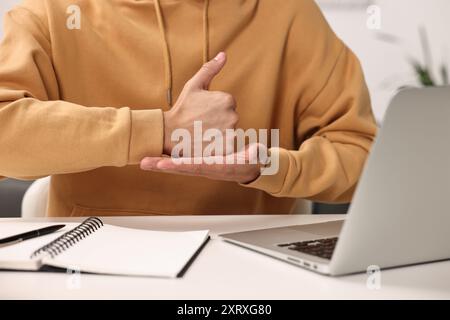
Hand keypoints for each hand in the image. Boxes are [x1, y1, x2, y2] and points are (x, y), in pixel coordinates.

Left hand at [141, 144, 262, 183]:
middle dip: (161, 166)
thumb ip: (256, 154)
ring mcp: (201, 165)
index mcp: (217, 166)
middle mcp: (206, 167)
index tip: (164, 164)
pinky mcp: (199, 162)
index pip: (195, 165)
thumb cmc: (253, 160)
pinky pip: (181, 162)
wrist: (250, 166)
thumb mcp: (256, 156)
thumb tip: (255, 151)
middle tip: (144, 163)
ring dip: (160, 163)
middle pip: (180, 168)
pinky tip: (156, 156)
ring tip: (144, 160)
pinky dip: (168, 160)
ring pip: (177, 165)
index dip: (179, 165)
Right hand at [163, 52, 238, 154]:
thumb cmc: (181, 109)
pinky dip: (218, 147)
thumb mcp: (193, 85)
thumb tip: (224, 54)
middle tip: (201, 124)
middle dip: (218, 122)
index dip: (214, 110)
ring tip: (202, 134)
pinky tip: (206, 143)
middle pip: (230, 119)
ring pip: (229, 133)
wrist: (169, 133)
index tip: (202, 113)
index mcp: (228, 99)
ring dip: (218, 134)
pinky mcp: (226, 149)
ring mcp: (230, 133)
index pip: (228, 106)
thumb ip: (210, 69)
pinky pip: (227, 147)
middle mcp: (233, 115)